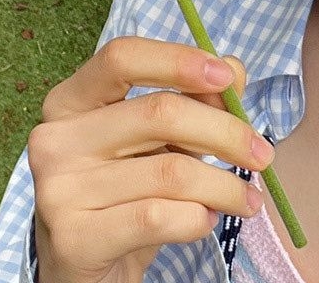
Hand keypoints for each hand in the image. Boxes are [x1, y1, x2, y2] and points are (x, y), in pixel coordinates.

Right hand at [27, 36, 274, 282]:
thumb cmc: (126, 190)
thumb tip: (233, 70)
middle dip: (226, 132)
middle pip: (159, 112)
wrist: (85, 269)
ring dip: (224, 185)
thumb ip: (194, 98)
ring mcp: (59, 189)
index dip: (178, 60)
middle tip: (263, 155)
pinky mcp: (74, 238)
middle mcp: (55, 138)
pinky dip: (197, 219)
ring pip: (170, 171)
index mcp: (71, 99)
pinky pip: (158, 217)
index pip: (122, 57)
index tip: (226, 78)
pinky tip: (206, 220)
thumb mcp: (158, 139)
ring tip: (246, 199)